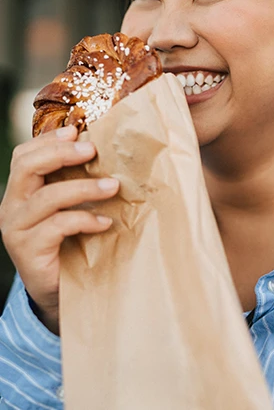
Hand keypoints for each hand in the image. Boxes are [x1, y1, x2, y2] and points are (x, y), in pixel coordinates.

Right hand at [0, 126, 119, 333]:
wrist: (58, 289)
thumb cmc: (68, 242)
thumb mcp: (68, 207)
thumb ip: (73, 183)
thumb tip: (103, 153)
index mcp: (20, 191)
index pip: (23, 155)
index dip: (48, 140)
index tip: (77, 132)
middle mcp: (11, 206)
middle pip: (26, 166)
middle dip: (61, 153)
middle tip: (92, 150)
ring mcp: (17, 229)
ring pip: (47, 197)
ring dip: (84, 188)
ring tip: (113, 186)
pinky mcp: (29, 250)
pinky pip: (58, 226)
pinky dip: (85, 220)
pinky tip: (105, 223)